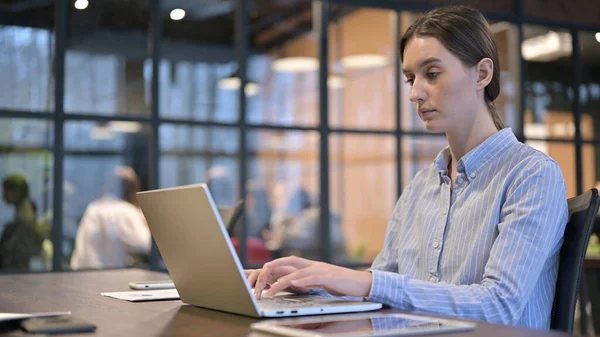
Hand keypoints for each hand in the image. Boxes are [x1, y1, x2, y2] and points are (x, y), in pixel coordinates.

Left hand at [252, 256, 372, 298]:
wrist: (362, 282)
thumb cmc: (343, 284)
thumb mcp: (323, 282)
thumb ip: (310, 281)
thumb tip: (296, 284)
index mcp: (313, 266)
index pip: (292, 262)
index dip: (278, 264)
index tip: (265, 268)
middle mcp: (315, 265)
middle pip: (291, 261)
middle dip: (276, 265)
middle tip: (262, 271)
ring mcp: (322, 270)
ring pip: (298, 272)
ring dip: (283, 280)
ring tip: (271, 287)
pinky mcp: (328, 277)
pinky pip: (311, 277)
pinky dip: (300, 280)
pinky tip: (293, 283)